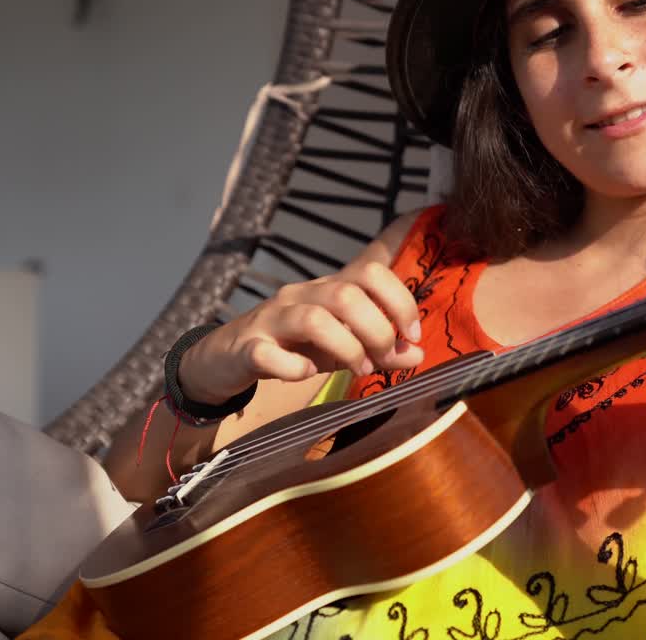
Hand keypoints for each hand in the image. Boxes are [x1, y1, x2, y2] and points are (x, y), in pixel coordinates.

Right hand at [178, 260, 424, 404]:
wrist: (226, 359)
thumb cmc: (292, 349)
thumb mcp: (341, 348)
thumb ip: (380, 350)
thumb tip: (419, 353)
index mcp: (327, 291)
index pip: (371, 272)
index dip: (400, 301)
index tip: (411, 335)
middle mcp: (300, 297)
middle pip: (346, 294)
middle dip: (376, 330)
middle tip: (380, 360)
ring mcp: (271, 320)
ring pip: (313, 319)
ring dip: (345, 347)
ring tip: (358, 370)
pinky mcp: (246, 348)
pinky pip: (268, 353)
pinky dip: (293, 368)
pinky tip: (306, 375)